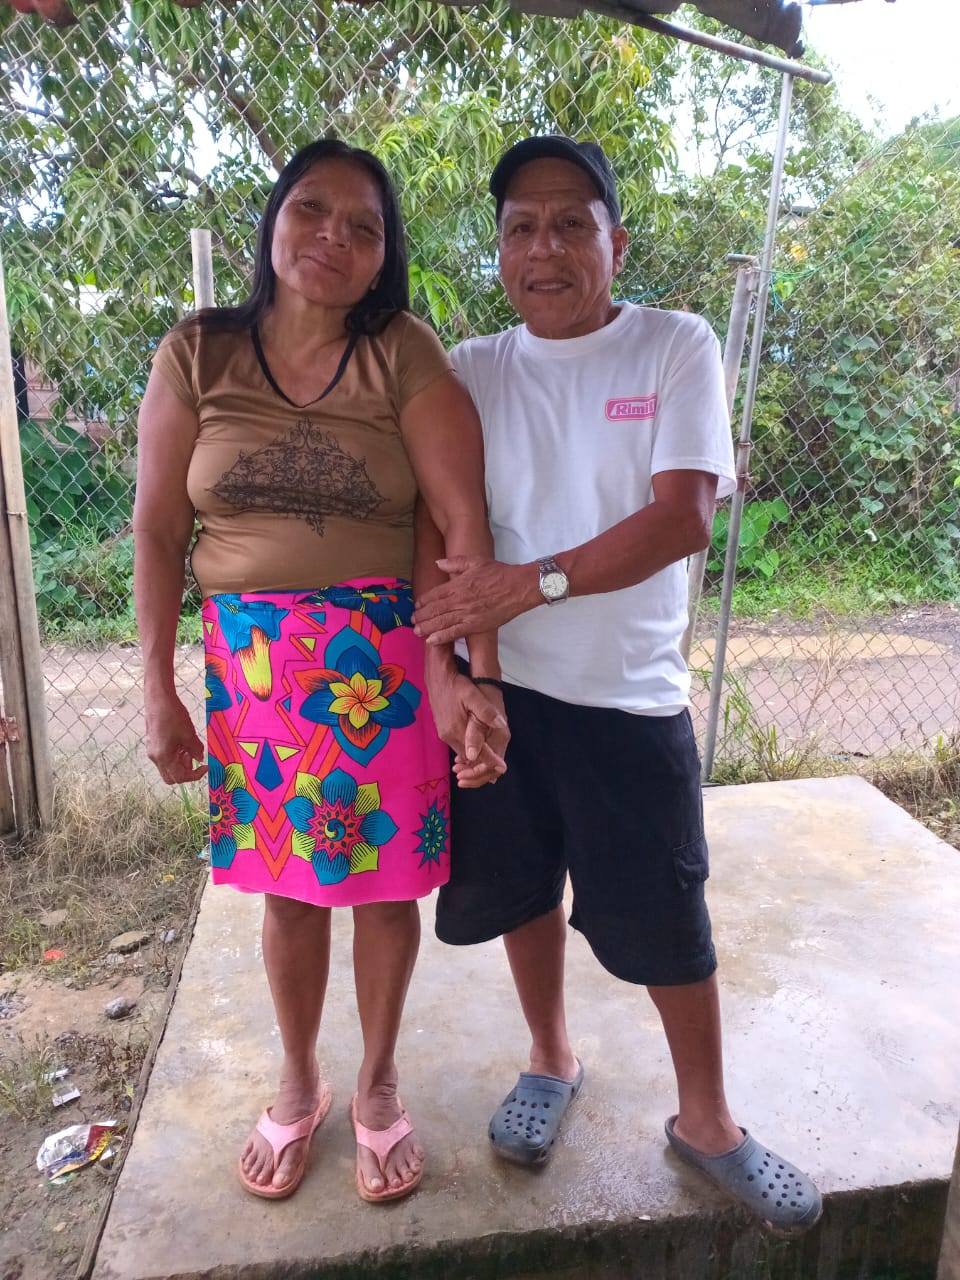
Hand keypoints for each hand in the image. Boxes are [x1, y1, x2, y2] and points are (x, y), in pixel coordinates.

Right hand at [145, 691, 206, 784]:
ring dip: (181, 762)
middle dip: (186, 771)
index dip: (195, 775)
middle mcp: (155, 757)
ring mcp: (152, 751)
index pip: (179, 777)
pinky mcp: (153, 744)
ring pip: (168, 767)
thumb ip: (196, 750)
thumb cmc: (173, 716)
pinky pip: (165, 757)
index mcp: (163, 757)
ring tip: (190, 748)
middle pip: (171, 776)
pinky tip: (183, 743)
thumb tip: (200, 759)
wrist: (158, 699)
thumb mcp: (189, 734)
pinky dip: (176, 755)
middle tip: (196, 759)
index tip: (205, 766)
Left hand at [413, 557, 539, 645]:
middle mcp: (460, 600)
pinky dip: (442, 637)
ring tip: (417, 632)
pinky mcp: (476, 625)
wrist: (518, 587)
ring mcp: (467, 614)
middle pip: (435, 610)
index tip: (417, 605)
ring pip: (442, 622)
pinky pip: (455, 632)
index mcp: (458, 584)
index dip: (424, 601)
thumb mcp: (476, 561)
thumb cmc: (498, 573)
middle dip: (422, 616)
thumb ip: (455, 562)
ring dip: (427, 627)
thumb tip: (438, 563)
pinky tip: (432, 641)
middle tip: (412, 621)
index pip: (435, 594)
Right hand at [425, 662, 508, 787]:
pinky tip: (476, 746)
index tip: (502, 767)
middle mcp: (449, 736)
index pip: (476, 753)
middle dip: (483, 762)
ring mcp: (444, 734)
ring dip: (475, 756)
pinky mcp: (442, 731)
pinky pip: (458, 745)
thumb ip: (486, 712)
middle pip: (468, 758)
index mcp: (457, 730)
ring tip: (490, 758)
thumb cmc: (456, 685)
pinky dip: (468, 749)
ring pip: (462, 752)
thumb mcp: (473, 695)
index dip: (490, 761)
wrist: (437, 678)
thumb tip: (501, 725)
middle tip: (498, 765)